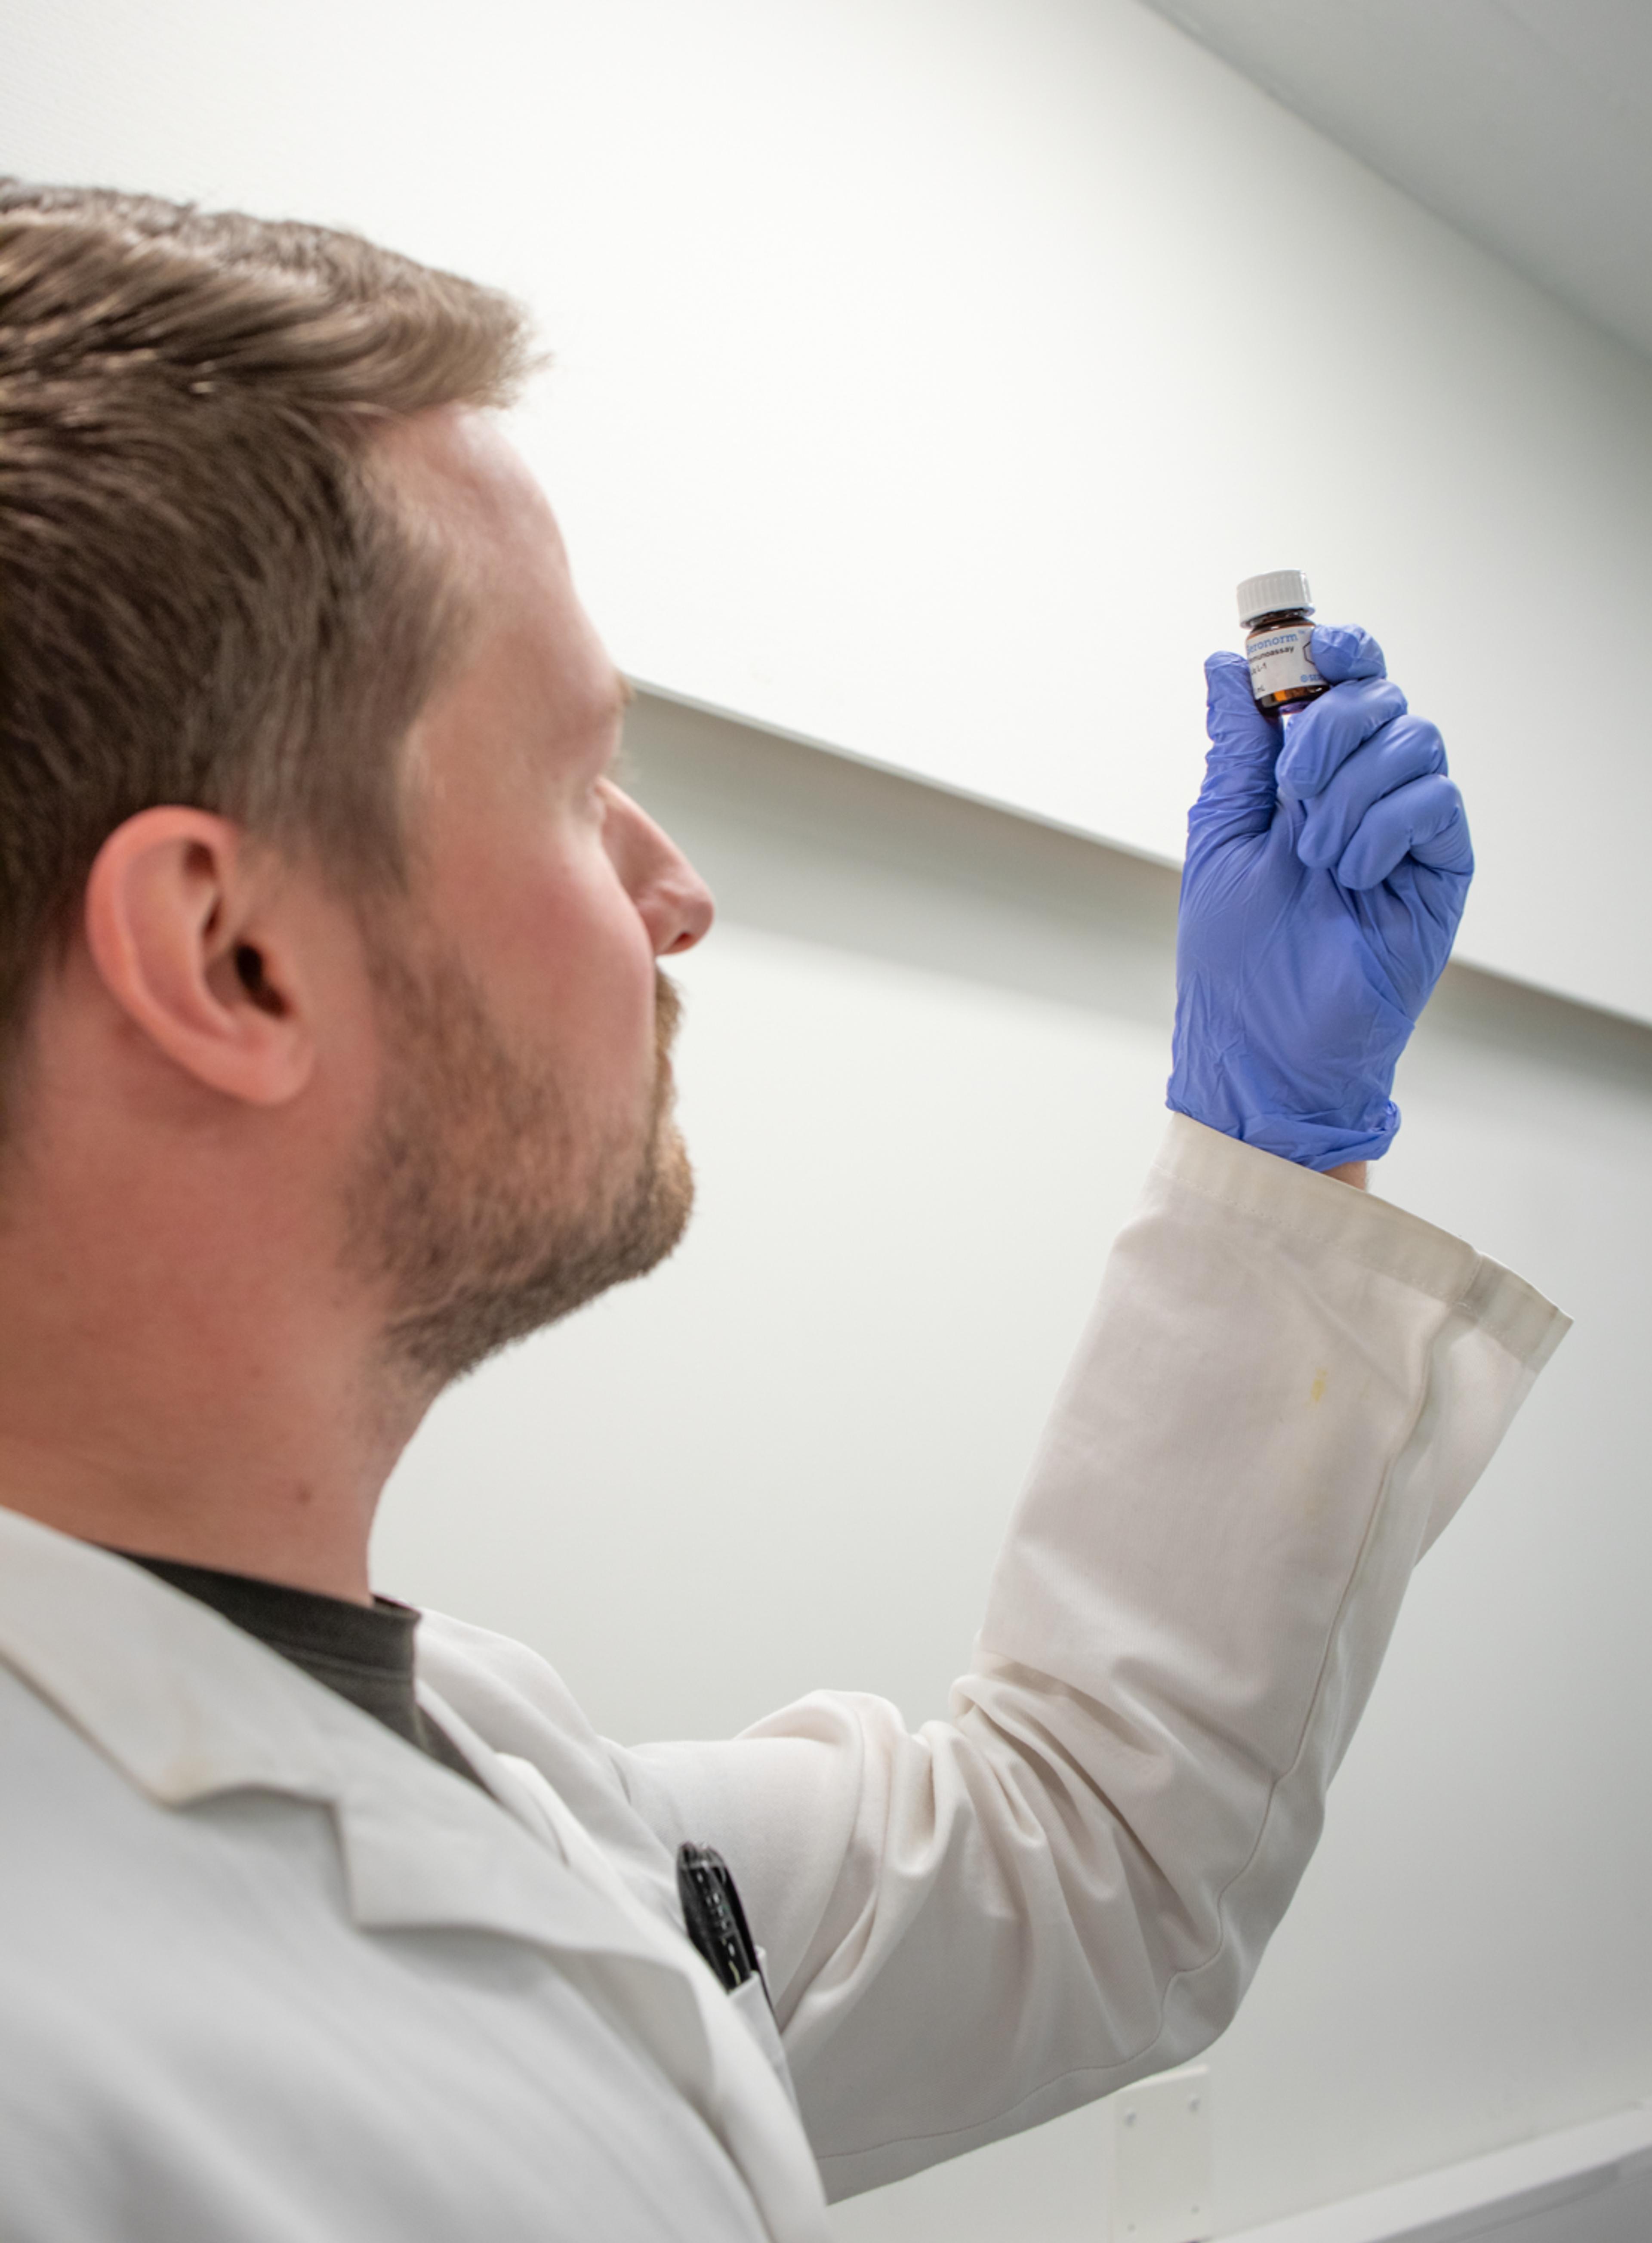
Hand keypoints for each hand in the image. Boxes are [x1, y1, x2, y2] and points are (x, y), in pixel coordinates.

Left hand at [1166, 624, 1471, 1169]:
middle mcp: (1363, 790)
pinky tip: (1353, 874)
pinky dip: (1386, 825)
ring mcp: (1407, 826)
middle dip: (1332, 724)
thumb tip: (1226, 665)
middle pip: (1382, 695)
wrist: (1263, 1043)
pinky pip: (1436, 798)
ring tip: (1316, 855)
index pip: (1345, 680)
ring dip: (1352, 788)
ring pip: (1415, 738)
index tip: (1312, 650)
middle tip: (1294, 785)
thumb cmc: (1235, 954)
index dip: (1337, 648)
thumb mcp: (1221, 832)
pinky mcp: (1442, 865)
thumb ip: (1236, 747)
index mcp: (1308, 776)